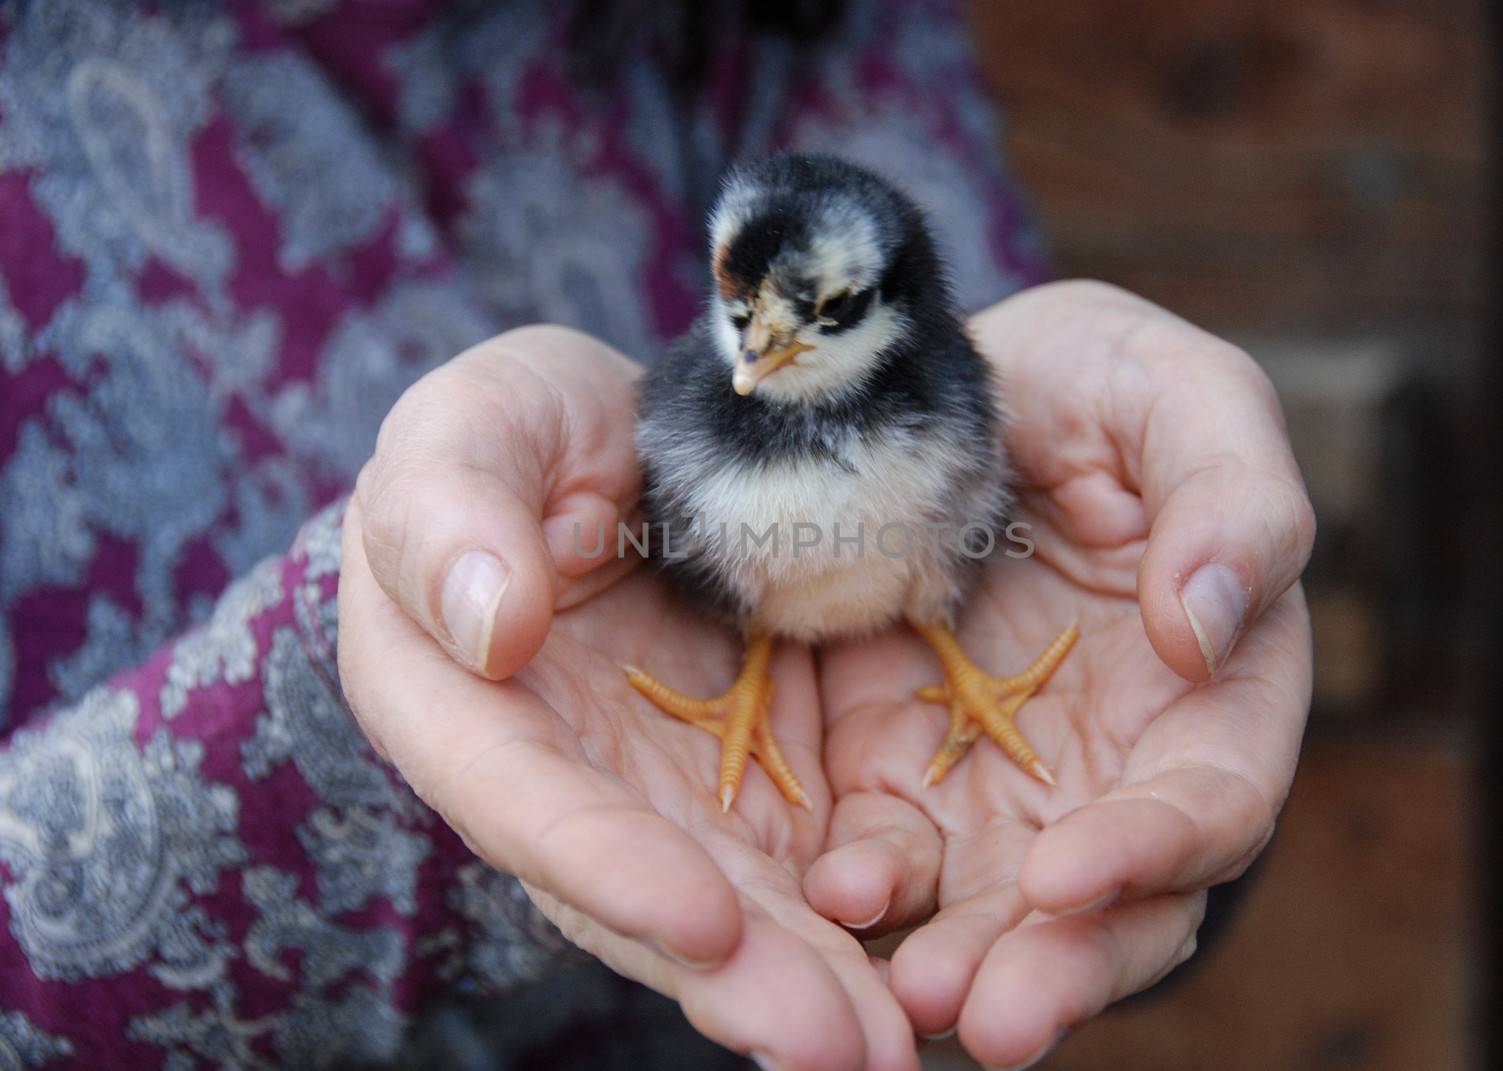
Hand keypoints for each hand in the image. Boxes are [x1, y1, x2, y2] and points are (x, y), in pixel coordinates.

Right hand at [337, 327, 916, 1070]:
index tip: (703, 920)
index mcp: (457, 703)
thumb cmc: (518, 430)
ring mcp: (656, 794)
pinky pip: (796, 862)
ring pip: (729, 904)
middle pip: (637, 894)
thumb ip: (452, 513)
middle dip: (739, 978)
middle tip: (840, 1049)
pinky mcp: (744, 782)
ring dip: (809, 983)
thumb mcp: (470, 427)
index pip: (523, 798)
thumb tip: (489, 630)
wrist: (624, 449)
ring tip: (896, 1049)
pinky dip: (853, 920)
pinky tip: (924, 974)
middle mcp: (558, 780)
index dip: (603, 865)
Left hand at [803, 281, 1314, 1068]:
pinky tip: (822, 902)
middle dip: (1054, 966)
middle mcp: (1116, 763)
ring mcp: (1004, 780)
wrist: (938, 384)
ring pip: (999, 911)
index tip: (1069, 872)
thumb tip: (1209, 630)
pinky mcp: (898, 770)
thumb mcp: (1175, 394)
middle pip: (1112, 903)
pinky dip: (868, 895)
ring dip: (957, 964)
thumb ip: (1232, 500)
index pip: (1212, 797)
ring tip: (894, 996)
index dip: (1155, 846)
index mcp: (1213, 686)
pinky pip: (892, 858)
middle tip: (984, 1017)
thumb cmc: (1086, 384)